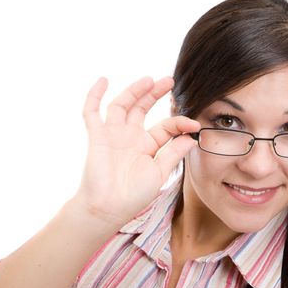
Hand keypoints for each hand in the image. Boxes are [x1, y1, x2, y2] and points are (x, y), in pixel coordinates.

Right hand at [73, 76, 199, 226]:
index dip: (180, 123)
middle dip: (155, 94)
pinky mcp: (97, 136)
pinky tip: (103, 80)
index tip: (194, 124)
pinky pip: (92, 112)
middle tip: (169, 81)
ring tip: (148, 80)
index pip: (165, 126)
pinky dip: (95, 96)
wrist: (108, 208)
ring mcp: (113, 135)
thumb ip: (173, 153)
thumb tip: (192, 137)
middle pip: (143, 108)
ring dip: (134, 91)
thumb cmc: (133, 196)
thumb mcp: (159, 172)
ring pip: (122, 105)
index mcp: (147, 146)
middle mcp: (130, 137)